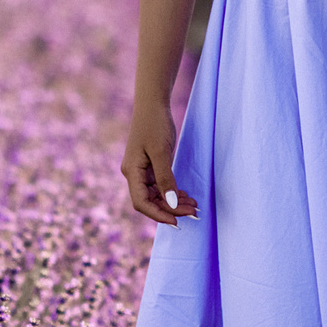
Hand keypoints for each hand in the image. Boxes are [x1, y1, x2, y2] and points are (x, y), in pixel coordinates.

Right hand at [122, 103, 197, 224]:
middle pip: (150, 202)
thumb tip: (170, 204)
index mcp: (131, 172)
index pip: (141, 203)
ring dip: (174, 202)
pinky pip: (160, 186)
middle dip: (171, 209)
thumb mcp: (162, 152)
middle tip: (194, 212)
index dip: (158, 215)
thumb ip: (165, 179)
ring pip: (156, 196)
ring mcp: (141, 171)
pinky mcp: (150, 167)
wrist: (153, 104)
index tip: (178, 221)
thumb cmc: (155, 125)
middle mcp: (134, 174)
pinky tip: (186, 195)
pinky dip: (172, 192)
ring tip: (194, 205)